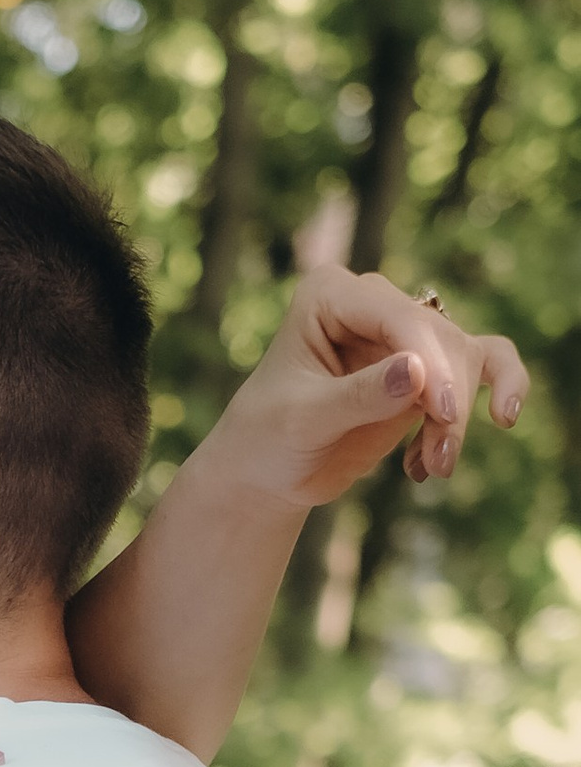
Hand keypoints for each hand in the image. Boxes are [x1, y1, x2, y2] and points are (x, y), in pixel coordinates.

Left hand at [212, 270, 524, 509]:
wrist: (266, 472)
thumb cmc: (268, 437)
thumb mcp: (304, 421)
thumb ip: (359, 396)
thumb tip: (417, 372)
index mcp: (330, 294)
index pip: (398, 317)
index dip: (430, 361)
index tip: (443, 412)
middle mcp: (371, 303)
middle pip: (440, 337)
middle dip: (448, 399)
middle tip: (441, 460)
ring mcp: (402, 333)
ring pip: (464, 355)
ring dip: (458, 414)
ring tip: (436, 466)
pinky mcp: (427, 367)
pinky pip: (485, 360)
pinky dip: (496, 390)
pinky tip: (500, 420)